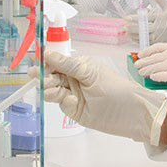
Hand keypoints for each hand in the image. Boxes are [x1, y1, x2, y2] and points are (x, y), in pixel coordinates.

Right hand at [35, 51, 166, 143]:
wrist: (132, 114)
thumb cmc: (115, 88)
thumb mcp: (90, 74)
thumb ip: (67, 65)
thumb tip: (46, 52)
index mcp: (78, 65)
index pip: (55, 60)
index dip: (44, 62)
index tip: (35, 63)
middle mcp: (73, 78)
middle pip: (50, 76)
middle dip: (45, 77)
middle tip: (41, 79)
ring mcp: (72, 94)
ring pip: (52, 90)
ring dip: (51, 90)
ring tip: (55, 91)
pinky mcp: (73, 109)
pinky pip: (61, 103)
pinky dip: (63, 102)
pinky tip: (72, 102)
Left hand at [124, 0, 166, 43]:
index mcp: (159, 17)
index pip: (144, 18)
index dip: (133, 18)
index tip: (126, 18)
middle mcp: (157, 27)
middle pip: (141, 28)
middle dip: (131, 27)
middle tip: (124, 26)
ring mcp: (158, 36)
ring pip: (142, 36)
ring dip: (133, 34)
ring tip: (126, 32)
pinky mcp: (159, 42)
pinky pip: (146, 42)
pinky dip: (139, 40)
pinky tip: (133, 39)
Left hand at [134, 42, 166, 85]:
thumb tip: (151, 63)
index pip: (159, 47)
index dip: (147, 51)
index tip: (140, 55)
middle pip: (156, 57)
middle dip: (145, 61)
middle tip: (137, 65)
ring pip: (158, 66)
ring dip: (147, 69)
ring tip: (141, 72)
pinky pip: (163, 75)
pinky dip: (156, 76)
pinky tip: (152, 77)